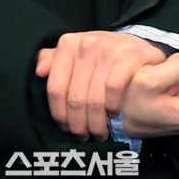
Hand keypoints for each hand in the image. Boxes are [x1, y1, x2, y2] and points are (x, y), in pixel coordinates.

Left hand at [35, 31, 165, 140]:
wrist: (138, 44)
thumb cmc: (102, 55)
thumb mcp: (77, 54)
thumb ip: (55, 60)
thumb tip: (39, 71)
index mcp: (68, 44)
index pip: (55, 88)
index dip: (58, 114)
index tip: (65, 127)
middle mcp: (86, 44)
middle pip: (75, 98)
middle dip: (78, 124)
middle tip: (83, 135)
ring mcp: (108, 49)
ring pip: (94, 99)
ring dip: (96, 123)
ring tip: (98, 132)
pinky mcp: (128, 56)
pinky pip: (113, 90)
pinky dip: (112, 108)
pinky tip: (113, 114)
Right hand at [121, 52, 178, 137]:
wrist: (120, 120)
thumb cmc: (131, 103)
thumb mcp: (149, 78)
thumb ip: (176, 65)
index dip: (177, 70)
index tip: (162, 83)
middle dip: (177, 78)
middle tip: (159, 90)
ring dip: (175, 84)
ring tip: (158, 95)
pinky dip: (175, 91)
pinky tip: (162, 100)